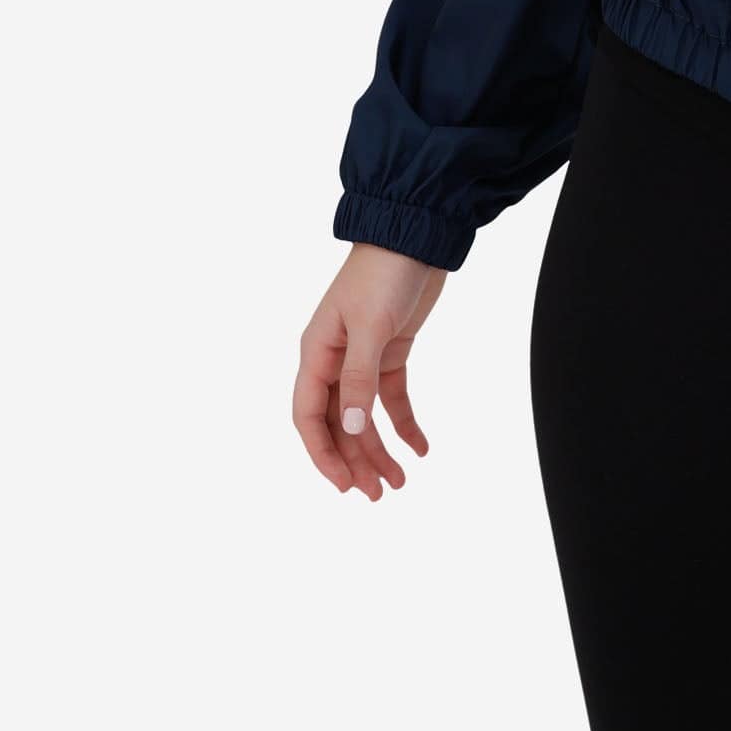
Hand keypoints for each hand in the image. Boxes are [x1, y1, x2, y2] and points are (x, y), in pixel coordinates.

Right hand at [293, 243, 444, 498]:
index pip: (308, 416)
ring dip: (379, 449)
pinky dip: (405, 423)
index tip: (344, 484)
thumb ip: (360, 379)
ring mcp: (362, 357)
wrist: (416, 236)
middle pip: (338, 423)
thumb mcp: (371, 327)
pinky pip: (392, 397)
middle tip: (378, 494)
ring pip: (364, 416)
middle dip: (356, 460)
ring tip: (399, 482)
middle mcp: (334, 360)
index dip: (322, 454)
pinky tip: (421, 448)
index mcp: (317, 353)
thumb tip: (351, 429)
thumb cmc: (384, 273)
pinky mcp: (391, 351)